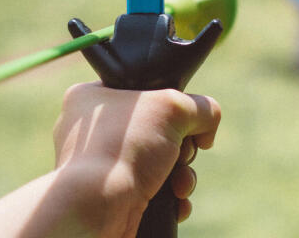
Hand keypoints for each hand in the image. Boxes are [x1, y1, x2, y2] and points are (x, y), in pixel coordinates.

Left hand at [50, 82, 221, 234]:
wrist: (97, 208)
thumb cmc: (122, 150)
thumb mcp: (172, 107)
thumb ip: (200, 107)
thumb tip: (206, 127)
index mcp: (91, 98)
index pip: (144, 91)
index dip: (171, 105)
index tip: (183, 119)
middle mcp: (93, 132)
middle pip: (158, 130)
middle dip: (183, 148)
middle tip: (181, 154)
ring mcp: (103, 166)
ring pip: (160, 163)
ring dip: (182, 175)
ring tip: (180, 185)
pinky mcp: (115, 196)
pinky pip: (153, 190)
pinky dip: (171, 197)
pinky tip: (176, 202)